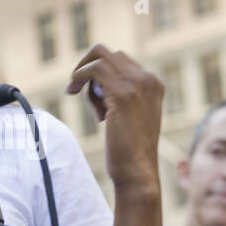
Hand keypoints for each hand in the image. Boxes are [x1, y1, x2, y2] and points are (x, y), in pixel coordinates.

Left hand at [65, 44, 162, 194]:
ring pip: (100, 56)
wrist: (137, 173)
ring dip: (82, 73)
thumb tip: (92, 83)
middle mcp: (149, 80)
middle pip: (109, 53)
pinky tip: (73, 92)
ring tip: (80, 97)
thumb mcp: (127, 116)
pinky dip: (79, 76)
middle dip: (88, 69)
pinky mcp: (123, 94)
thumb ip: (117, 96)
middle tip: (77, 91)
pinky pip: (94, 69)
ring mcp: (138, 85)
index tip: (89, 94)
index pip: (119, 60)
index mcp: (153, 84)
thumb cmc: (128, 151)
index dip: (98, 74)